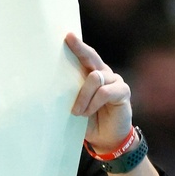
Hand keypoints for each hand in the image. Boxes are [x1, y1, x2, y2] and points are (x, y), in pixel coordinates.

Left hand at [66, 32, 132, 152]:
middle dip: (80, 48)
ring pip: (95, 77)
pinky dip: (93, 102)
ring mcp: (115, 81)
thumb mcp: (76, 105)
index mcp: (92, 74)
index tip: (67, 36)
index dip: (77, 46)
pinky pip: (105, 91)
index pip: (85, 56)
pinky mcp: (123, 91)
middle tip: (69, 40)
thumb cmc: (89, 120)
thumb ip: (71, 93)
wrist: (106, 139)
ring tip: (77, 111)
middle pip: (92, 57)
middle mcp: (105, 73)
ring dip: (83, 95)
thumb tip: (52, 84)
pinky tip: (87, 112)